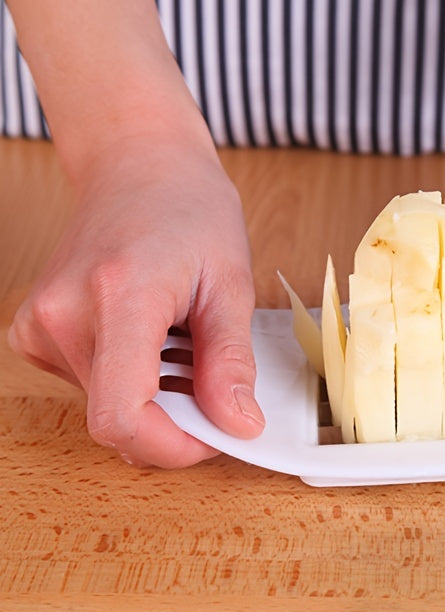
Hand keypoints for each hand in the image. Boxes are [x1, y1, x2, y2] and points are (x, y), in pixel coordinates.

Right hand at [8, 137, 264, 466]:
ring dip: (158, 394)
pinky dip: (135, 379)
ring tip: (184, 341)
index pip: (123, 416)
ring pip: (108, 407)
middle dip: (178, 417)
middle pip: (119, 419)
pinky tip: (157, 339)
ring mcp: (42, 325)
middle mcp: (64, 315)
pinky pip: (94, 386)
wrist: (138, 165)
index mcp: (118, 296)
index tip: (215, 435)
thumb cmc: (189, 208)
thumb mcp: (231, 284)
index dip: (174, 446)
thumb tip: (239, 425)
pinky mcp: (38, 333)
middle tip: (213, 375)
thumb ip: (230, 362)